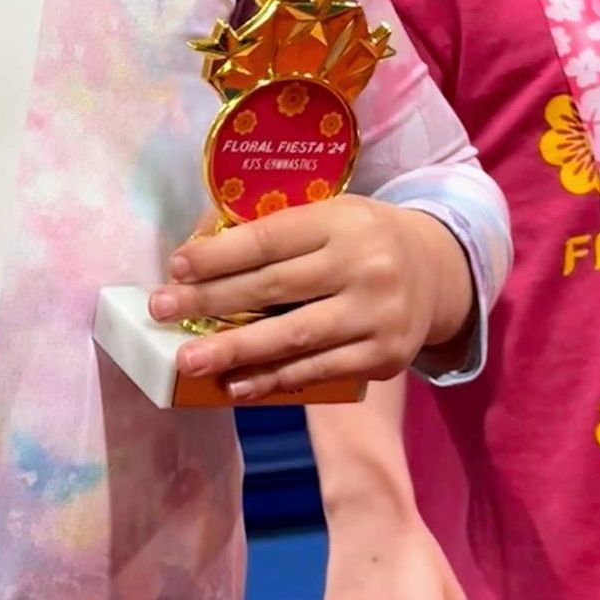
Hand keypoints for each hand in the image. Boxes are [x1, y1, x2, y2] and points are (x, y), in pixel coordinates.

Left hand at [150, 197, 470, 400]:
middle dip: (210, 302)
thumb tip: (198, 249)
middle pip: (273, 287)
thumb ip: (274, 231)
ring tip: (188, 361)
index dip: (218, 255)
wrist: (438, 269)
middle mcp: (362, 266)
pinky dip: (274, 379)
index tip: (175, 267)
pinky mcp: (383, 356)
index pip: (268, 239)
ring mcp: (375, 315)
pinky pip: (319, 371)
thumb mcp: (327, 215)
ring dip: (235, 350)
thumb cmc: (360, 238)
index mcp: (340, 221)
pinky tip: (236, 385)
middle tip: (161, 311)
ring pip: (293, 336)